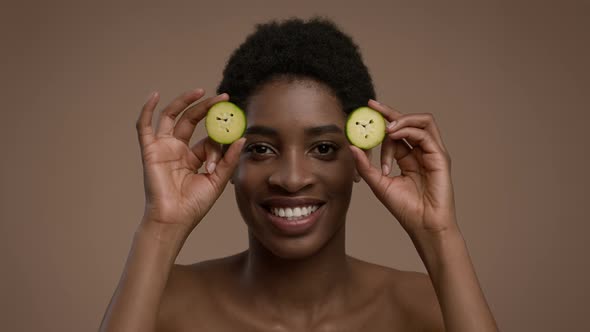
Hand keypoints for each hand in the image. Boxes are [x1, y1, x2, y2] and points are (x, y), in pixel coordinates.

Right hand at [136, 88, 244, 231]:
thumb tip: (241, 137)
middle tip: (222, 97)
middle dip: (206, 107)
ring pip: (171, 117)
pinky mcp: (150, 151)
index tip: (234, 127)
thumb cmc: (194, 205)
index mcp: (192, 157)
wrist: (175, 220)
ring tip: (200, 91)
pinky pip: (144, 127)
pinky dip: (147, 110)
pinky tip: (155, 95)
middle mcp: (177, 150)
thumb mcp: (218, 180)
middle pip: (191, 120)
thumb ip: (229, 159)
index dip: (220, 136)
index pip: (208, 138)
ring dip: (184, 101)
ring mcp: (163, 148)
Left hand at [349, 99, 456, 236]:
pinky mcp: (439, 156)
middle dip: (390, 112)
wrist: (423, 224)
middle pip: (409, 122)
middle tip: (373, 107)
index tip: (367, 110)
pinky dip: (408, 130)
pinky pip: (425, 134)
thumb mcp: (378, 183)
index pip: (396, 132)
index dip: (383, 119)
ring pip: (422, 122)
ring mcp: (432, 153)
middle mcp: (421, 152)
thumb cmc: (404, 208)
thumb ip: (365, 165)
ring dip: (401, 119)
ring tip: (385, 128)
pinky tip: (394, 136)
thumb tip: (352, 146)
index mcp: (407, 157)